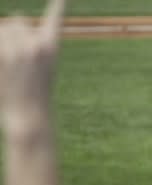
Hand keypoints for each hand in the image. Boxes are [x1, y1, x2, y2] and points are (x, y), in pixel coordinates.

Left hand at [0, 0, 64, 128]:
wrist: (29, 117)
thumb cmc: (36, 96)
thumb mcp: (43, 70)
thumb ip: (30, 48)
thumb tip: (11, 26)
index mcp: (51, 47)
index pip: (54, 19)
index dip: (58, 6)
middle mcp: (37, 44)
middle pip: (16, 23)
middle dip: (11, 35)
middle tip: (14, 59)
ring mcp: (18, 49)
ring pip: (3, 30)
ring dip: (2, 42)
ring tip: (9, 66)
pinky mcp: (2, 56)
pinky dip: (2, 52)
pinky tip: (5, 65)